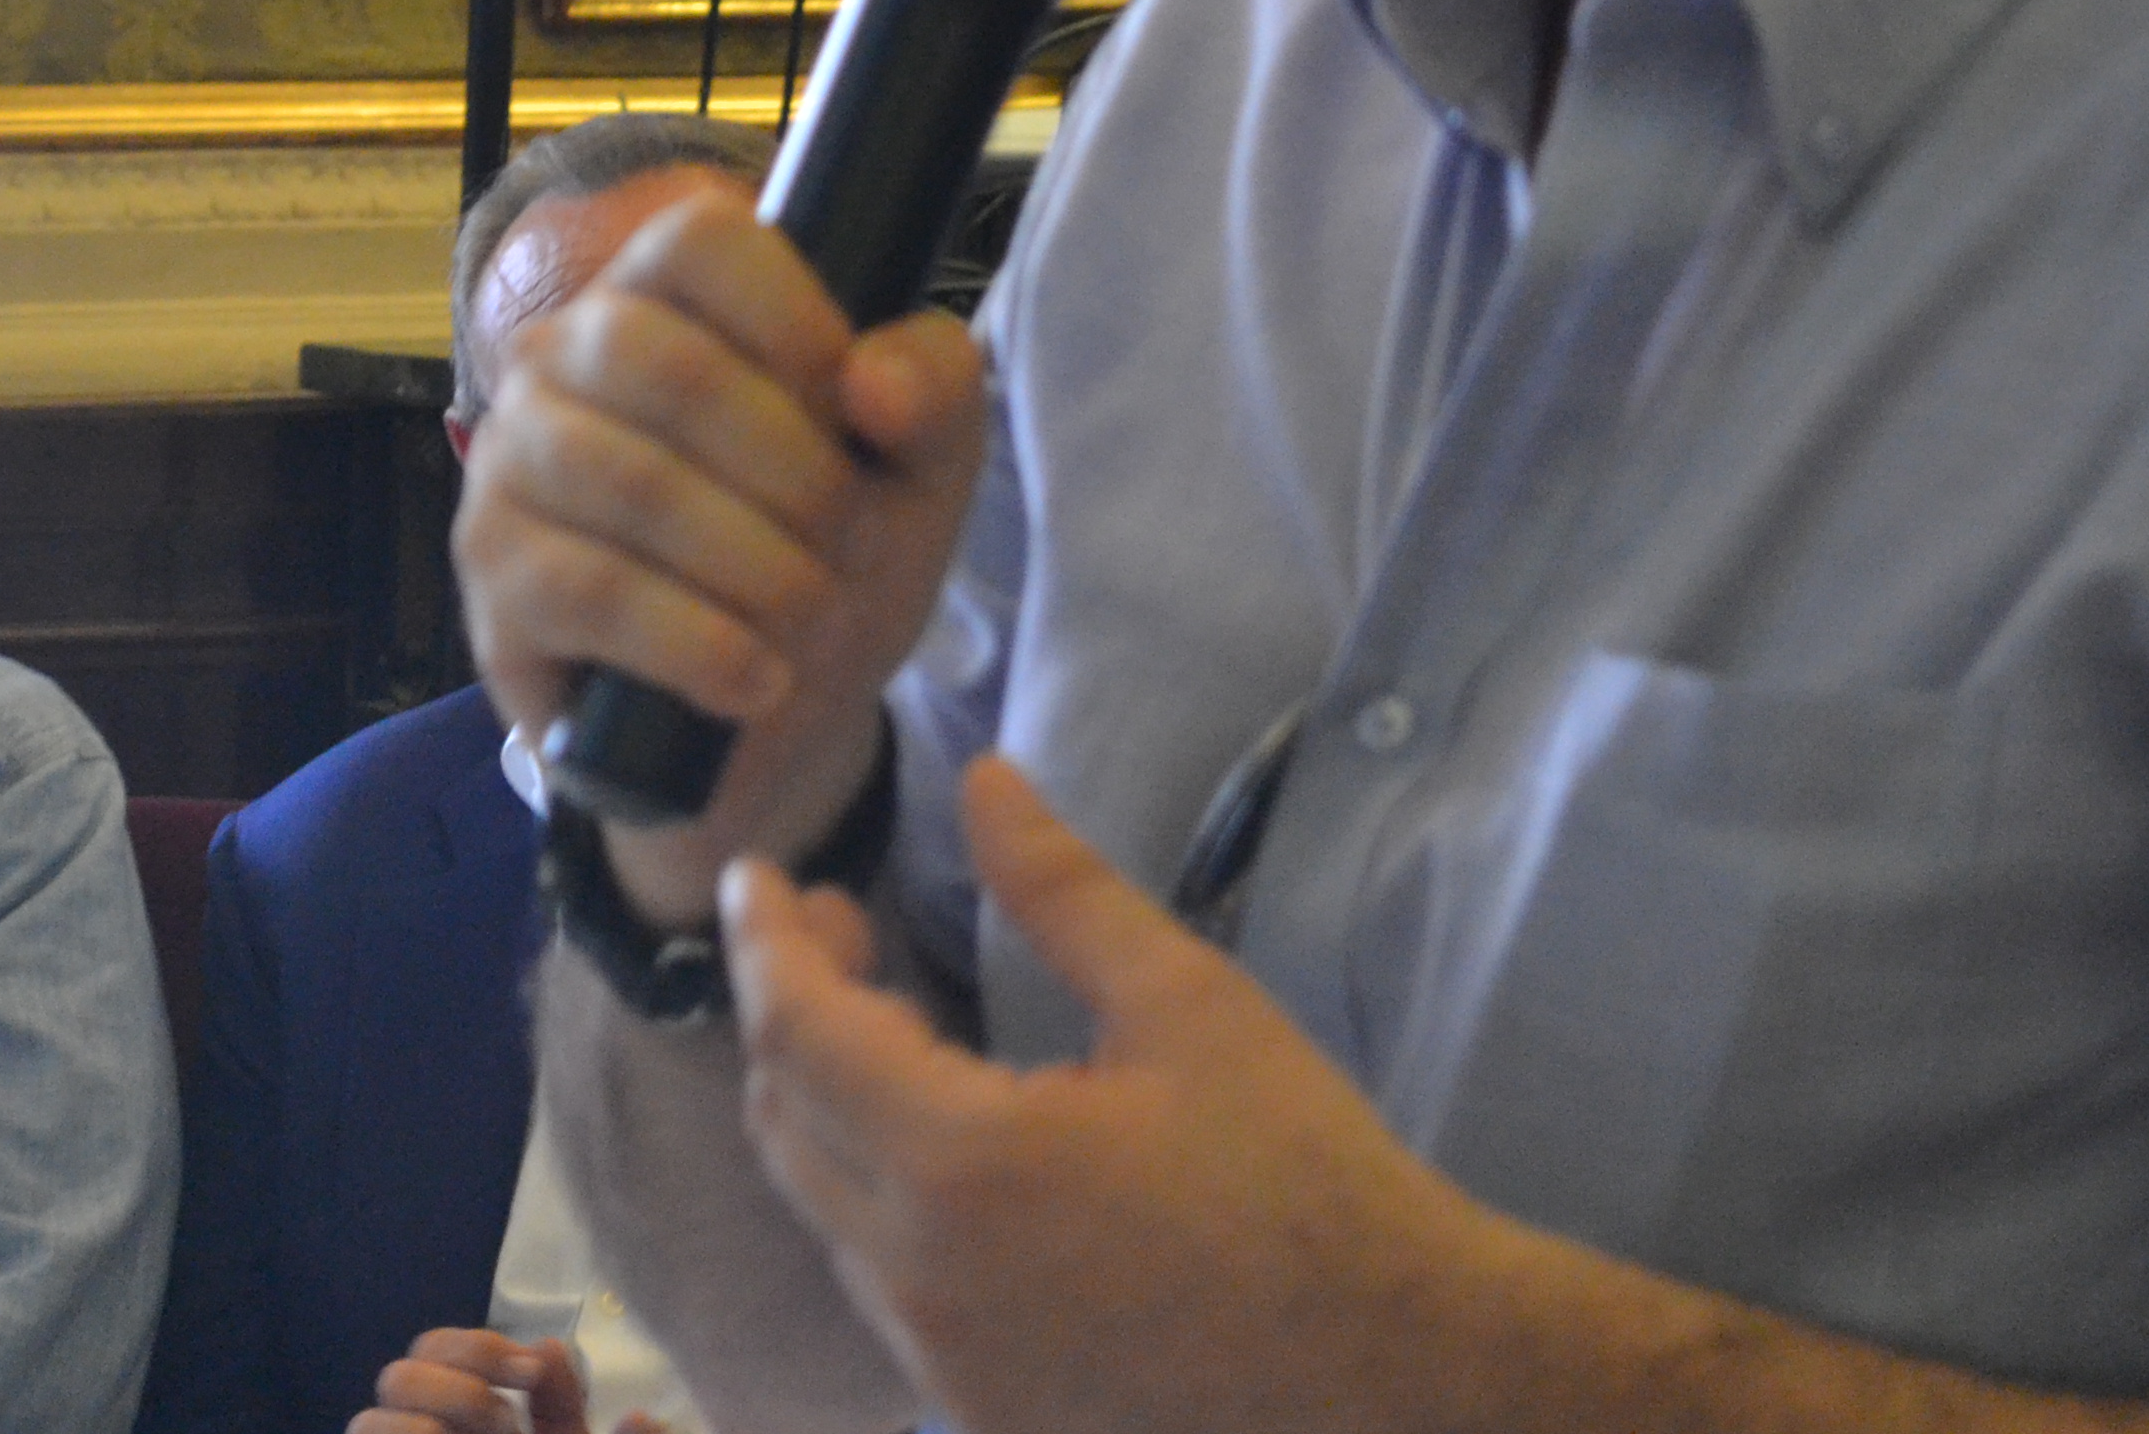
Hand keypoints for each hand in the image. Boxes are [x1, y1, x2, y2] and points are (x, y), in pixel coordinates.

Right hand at [351, 1327, 660, 1433]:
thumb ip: (576, 1414)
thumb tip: (553, 1343)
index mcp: (477, 1423)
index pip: (452, 1348)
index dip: (484, 1345)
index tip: (530, 1369)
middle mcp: (434, 1433)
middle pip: (410, 1361)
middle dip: (462, 1379)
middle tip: (506, 1421)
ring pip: (379, 1399)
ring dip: (437, 1408)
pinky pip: (362, 1428)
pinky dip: (400, 1433)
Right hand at [457, 186, 989, 916]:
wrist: (768, 706)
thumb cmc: (834, 550)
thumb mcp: (921, 468)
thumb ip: (933, 392)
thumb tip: (873, 384)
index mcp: (664, 290)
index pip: (703, 239)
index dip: (796, 321)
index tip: (857, 413)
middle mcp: (563, 351)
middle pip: (673, 368)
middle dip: (795, 473)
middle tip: (846, 543)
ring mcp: (511, 456)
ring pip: (634, 485)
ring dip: (756, 568)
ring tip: (812, 620)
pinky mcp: (493, 568)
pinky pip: (592, 590)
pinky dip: (698, 643)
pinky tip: (756, 679)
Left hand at [718, 755, 1554, 1433]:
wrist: (1394, 1373)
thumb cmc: (1303, 1176)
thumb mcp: (1188, 1003)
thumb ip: (1061, 889)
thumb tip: (980, 779)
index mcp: (960, 1166)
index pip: (795, 1033)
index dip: (763, 941)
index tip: (754, 875)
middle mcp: (919, 1280)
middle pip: (784, 1122)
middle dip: (791, 1009)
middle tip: (847, 924)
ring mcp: (942, 1364)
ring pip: (826, 1211)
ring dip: (832, 1104)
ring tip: (899, 1020)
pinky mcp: (979, 1414)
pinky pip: (884, 1287)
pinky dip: (880, 1196)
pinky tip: (949, 1145)